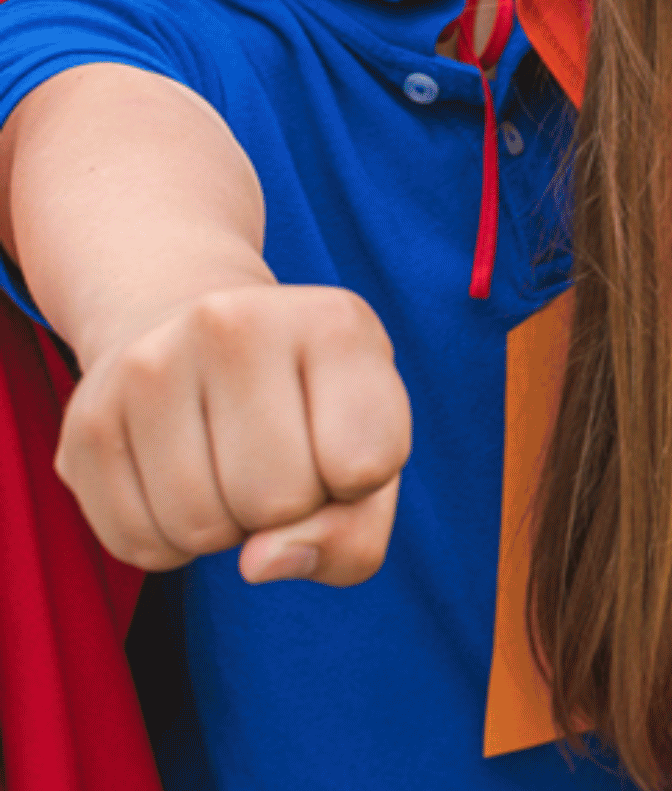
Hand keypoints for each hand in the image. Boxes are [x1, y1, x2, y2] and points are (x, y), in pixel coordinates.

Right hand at [55, 283, 410, 585]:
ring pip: (202, 529)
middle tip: (280, 454)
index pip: (365, 466)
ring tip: (230, 463)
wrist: (207, 339)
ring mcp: (149, 364)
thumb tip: (259, 563)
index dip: (358, 483)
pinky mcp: (86, 420)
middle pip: (278, 502)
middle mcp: (236, 323)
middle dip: (289, 508)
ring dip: (226, 529)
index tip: (342, 438)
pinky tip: (182, 478)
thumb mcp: (370, 454)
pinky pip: (138, 544)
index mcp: (335, 323)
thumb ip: (352, 534)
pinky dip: (170, 541)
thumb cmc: (311, 411)